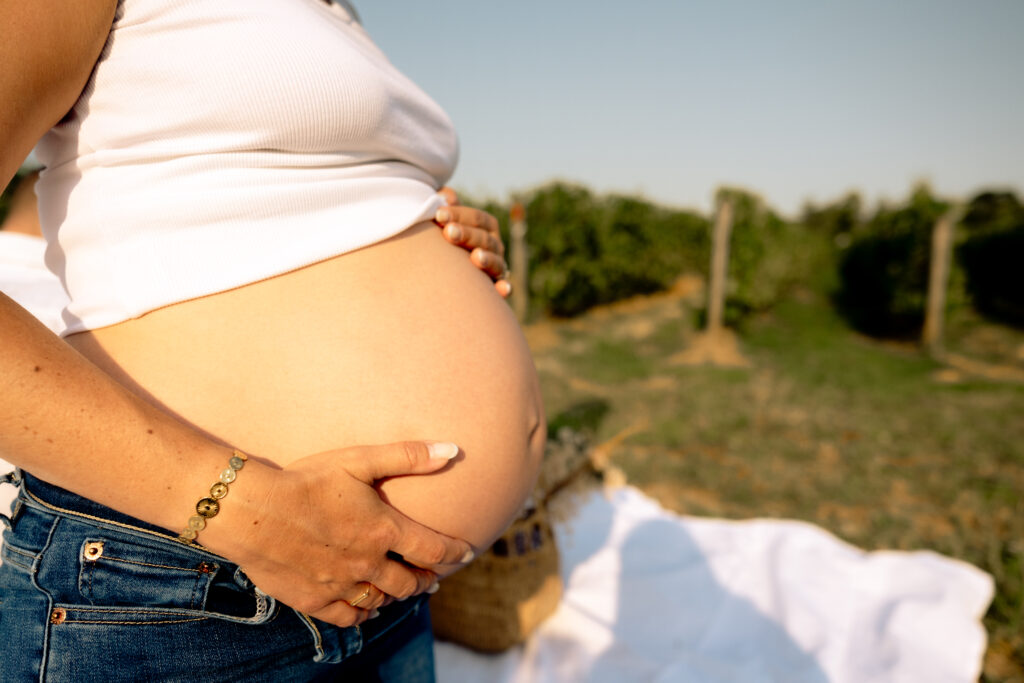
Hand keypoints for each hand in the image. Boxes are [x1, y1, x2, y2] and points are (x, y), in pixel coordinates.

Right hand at [229, 441, 473, 627]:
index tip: (466, 553)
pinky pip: (349, 616)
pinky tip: (366, 607)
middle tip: (432, 578)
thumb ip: (407, 456)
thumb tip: (453, 450)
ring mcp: (342, 585)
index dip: (455, 553)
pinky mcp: (315, 600)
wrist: (252, 511)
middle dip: (427, 579)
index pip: (434, 549)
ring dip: (397, 596)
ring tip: (402, 590)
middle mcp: (368, 563)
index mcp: (384, 530)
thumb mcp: (358, 460)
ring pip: (382, 601)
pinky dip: (364, 613)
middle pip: (411, 582)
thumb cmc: (306, 479)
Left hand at [435, 186, 510, 297]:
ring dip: (487, 259)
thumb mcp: (445, 220)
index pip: (477, 218)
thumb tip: (446, 197)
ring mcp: (497, 267)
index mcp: (485, 228)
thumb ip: (445, 206)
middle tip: (448, 232)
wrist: (444, 275)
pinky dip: (505, 288)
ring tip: (475, 257)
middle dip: (467, 234)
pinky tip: (502, 289)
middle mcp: (494, 246)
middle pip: (485, 239)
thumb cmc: (445, 238)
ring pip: (496, 262)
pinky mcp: (495, 288)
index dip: (459, 214)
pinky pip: (503, 288)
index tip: (439, 215)